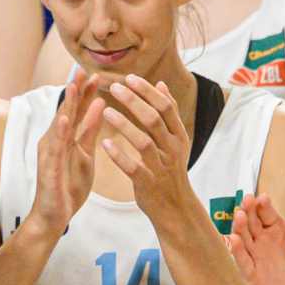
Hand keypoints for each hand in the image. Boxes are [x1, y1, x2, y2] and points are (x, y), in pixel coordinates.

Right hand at [27, 73, 104, 234]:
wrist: (53, 217)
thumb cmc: (68, 186)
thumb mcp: (85, 154)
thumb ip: (90, 130)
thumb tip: (100, 104)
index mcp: (65, 137)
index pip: (76, 110)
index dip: (86, 92)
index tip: (97, 73)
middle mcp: (54, 140)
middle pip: (66, 111)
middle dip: (75, 90)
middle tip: (83, 68)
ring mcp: (49, 153)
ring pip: (58, 125)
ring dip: (65, 105)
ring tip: (73, 85)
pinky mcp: (48, 168)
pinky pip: (54, 148)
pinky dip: (59, 132)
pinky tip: (64, 119)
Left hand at [98, 76, 195, 227]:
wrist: (175, 207)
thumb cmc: (171, 169)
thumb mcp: (176, 140)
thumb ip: (169, 113)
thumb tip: (161, 84)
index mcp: (178, 136)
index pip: (165, 107)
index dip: (147, 91)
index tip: (129, 78)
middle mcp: (172, 149)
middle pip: (154, 120)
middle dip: (134, 101)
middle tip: (114, 87)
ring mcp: (161, 167)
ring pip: (143, 142)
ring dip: (124, 125)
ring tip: (105, 112)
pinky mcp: (148, 184)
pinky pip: (133, 168)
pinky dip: (119, 156)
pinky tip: (105, 144)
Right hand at [229, 189, 284, 284]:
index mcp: (275, 229)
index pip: (265, 213)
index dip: (262, 205)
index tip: (262, 197)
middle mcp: (262, 241)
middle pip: (251, 223)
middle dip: (248, 211)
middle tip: (247, 200)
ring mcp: (255, 257)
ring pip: (244, 240)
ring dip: (239, 227)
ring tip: (239, 216)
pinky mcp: (252, 276)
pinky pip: (243, 262)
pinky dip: (237, 252)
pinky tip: (233, 240)